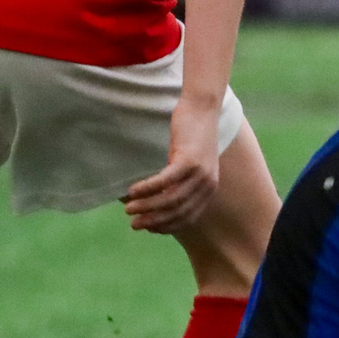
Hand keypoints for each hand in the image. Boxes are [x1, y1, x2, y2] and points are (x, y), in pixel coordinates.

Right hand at [124, 95, 225, 232]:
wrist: (202, 109)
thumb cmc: (192, 137)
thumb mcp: (189, 164)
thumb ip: (180, 183)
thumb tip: (158, 202)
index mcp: (209, 189)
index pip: (188, 217)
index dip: (166, 226)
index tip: (149, 228)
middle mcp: (207, 184)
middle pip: (178, 212)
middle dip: (154, 221)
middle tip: (134, 224)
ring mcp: (200, 173)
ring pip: (170, 200)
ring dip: (147, 207)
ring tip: (129, 209)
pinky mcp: (189, 160)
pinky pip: (164, 181)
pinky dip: (147, 189)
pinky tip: (133, 191)